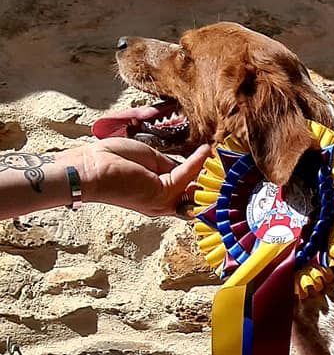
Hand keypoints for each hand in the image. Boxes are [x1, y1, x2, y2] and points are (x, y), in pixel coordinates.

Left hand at [70, 138, 210, 216]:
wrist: (89, 168)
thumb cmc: (109, 161)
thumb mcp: (146, 160)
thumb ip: (169, 165)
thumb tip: (187, 166)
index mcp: (156, 197)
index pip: (184, 190)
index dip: (198, 177)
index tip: (213, 165)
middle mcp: (162, 204)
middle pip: (194, 194)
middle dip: (209, 180)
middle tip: (223, 166)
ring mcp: (163, 200)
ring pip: (193, 186)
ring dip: (206, 170)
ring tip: (217, 156)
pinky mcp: (162, 191)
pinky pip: (187, 175)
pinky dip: (197, 162)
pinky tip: (206, 151)